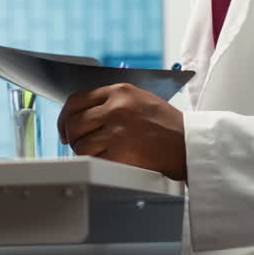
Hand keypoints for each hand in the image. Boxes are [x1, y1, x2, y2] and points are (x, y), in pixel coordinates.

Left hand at [57, 83, 186, 180]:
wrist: (188, 143)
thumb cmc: (167, 124)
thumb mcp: (139, 99)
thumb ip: (112, 100)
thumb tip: (83, 112)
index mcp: (119, 92)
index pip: (76, 100)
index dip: (65, 116)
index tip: (65, 126)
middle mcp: (115, 108)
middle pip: (74, 122)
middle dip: (71, 136)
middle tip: (76, 143)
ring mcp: (117, 130)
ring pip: (80, 143)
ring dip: (82, 151)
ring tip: (93, 153)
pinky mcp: (120, 152)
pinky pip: (92, 159)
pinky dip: (93, 162)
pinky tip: (102, 160)